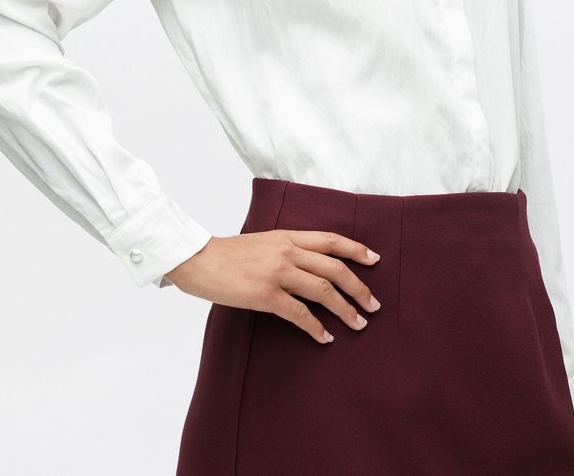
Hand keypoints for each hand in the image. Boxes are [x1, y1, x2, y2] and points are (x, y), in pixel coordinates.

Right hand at [164, 229, 381, 342]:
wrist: (199, 259)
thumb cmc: (228, 254)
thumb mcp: (262, 242)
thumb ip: (286, 249)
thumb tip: (308, 265)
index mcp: (287, 236)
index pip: (330, 239)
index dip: (355, 249)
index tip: (374, 259)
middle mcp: (287, 251)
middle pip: (334, 267)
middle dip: (358, 287)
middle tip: (374, 305)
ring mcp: (277, 272)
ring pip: (323, 290)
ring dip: (345, 309)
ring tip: (358, 324)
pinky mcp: (266, 294)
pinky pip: (300, 313)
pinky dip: (316, 327)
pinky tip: (325, 338)